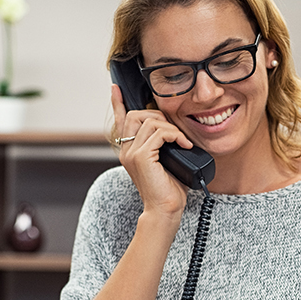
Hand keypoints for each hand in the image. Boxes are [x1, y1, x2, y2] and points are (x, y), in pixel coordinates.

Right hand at [111, 84, 192, 217]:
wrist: (165, 210)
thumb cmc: (168, 189)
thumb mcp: (165, 161)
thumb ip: (162, 145)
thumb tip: (173, 131)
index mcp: (129, 150)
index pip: (121, 121)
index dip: (117, 103)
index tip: (115, 89)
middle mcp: (126, 150)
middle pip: (136, 114)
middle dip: (159, 116)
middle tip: (175, 132)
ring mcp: (132, 153)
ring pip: (150, 122)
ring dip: (171, 128)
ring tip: (182, 142)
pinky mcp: (141, 157)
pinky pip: (159, 133)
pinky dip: (175, 136)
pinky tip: (184, 146)